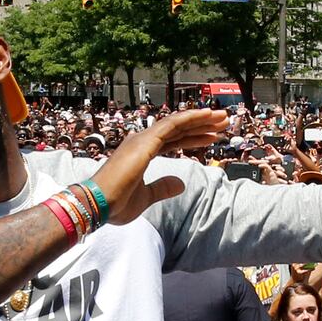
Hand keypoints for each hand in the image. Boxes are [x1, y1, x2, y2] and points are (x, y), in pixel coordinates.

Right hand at [88, 111, 229, 226]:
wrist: (99, 204)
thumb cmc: (116, 203)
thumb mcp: (146, 197)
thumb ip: (162, 188)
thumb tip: (180, 184)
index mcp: (141, 152)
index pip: (173, 141)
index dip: (193, 138)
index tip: (212, 137)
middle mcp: (142, 141)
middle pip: (178, 129)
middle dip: (202, 125)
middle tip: (222, 122)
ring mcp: (143, 139)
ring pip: (178, 123)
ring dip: (201, 119)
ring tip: (221, 117)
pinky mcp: (146, 141)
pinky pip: (172, 124)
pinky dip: (190, 118)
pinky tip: (206, 116)